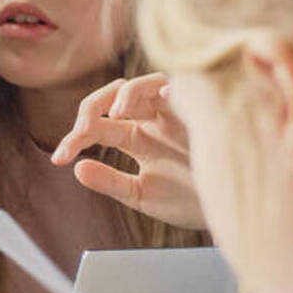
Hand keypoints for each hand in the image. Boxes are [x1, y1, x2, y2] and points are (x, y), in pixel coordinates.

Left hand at [51, 74, 205, 228]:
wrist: (233, 208)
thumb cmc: (191, 200)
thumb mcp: (143, 194)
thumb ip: (110, 181)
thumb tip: (77, 169)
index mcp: (136, 137)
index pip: (97, 127)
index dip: (74, 139)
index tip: (59, 159)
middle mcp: (151, 119)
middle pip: (112, 97)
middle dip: (90, 110)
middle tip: (80, 133)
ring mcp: (174, 111)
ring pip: (141, 84)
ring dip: (124, 95)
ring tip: (115, 114)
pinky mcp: (199, 107)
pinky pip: (181, 85)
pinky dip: (165, 87)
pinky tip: (162, 98)